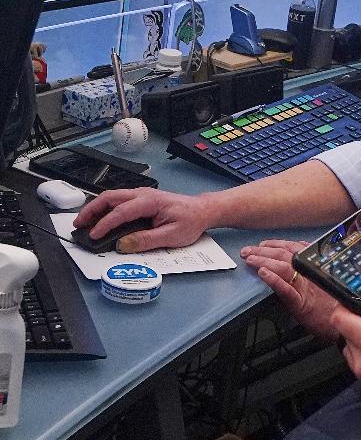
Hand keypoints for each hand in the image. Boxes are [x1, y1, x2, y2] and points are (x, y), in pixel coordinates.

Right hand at [73, 187, 208, 251]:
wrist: (203, 210)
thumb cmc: (191, 221)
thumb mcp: (172, 236)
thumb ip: (146, 240)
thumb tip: (123, 244)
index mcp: (151, 201)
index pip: (121, 212)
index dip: (105, 224)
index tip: (94, 236)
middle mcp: (143, 194)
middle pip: (110, 197)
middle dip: (91, 210)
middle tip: (78, 225)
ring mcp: (142, 195)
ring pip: (112, 197)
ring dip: (96, 208)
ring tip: (84, 223)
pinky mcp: (141, 200)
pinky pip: (118, 201)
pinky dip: (105, 208)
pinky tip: (99, 219)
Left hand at [242, 240, 340, 341]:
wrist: (350, 325)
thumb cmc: (336, 308)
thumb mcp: (326, 285)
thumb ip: (314, 273)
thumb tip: (300, 265)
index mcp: (315, 268)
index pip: (294, 248)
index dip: (277, 244)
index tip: (264, 243)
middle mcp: (310, 274)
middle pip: (285, 255)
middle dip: (264, 250)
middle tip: (248, 250)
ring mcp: (305, 288)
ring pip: (283, 268)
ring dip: (263, 260)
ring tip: (250, 258)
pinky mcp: (301, 304)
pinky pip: (285, 289)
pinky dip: (273, 279)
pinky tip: (262, 273)